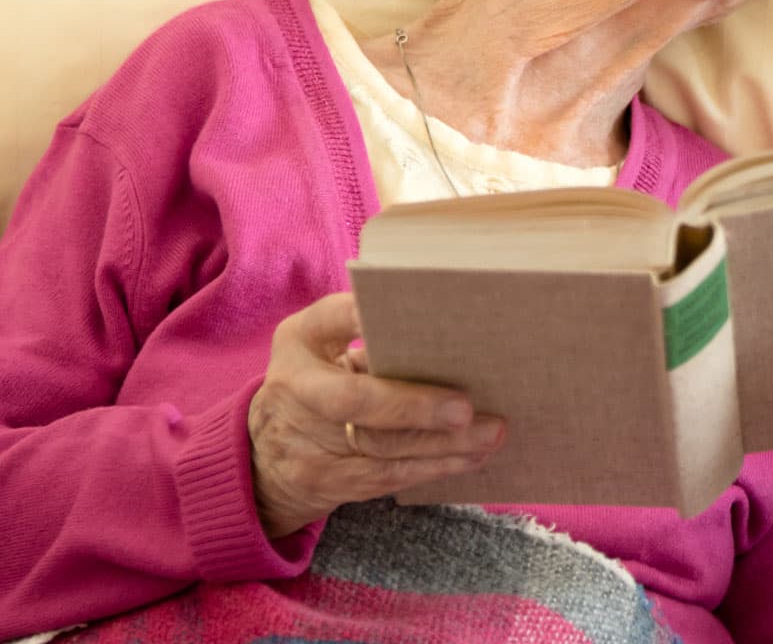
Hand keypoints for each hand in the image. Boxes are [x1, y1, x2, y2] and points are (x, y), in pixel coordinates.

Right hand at [248, 292, 506, 537]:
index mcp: (299, 340)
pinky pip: (388, 476)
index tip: (417, 311)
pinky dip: (434, 467)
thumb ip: (365, 333)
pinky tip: (471, 457)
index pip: (331, 319)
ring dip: (443, 445)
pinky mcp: (326, 482)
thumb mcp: (323, 345)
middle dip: (416, 407)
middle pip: (357, 401)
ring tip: (489, 435)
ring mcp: (306, 442)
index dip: (365, 318)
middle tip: (466, 409)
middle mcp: (296, 388)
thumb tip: (450, 328)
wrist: (262, 456)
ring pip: (382, 448)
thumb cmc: (318, 379)